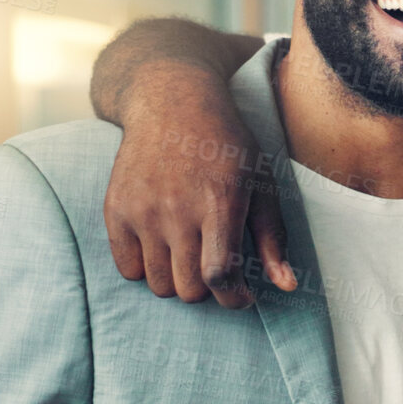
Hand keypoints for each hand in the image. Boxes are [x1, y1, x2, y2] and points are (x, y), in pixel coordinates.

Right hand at [104, 89, 296, 307]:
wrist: (170, 104)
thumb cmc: (226, 147)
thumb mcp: (262, 185)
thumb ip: (273, 239)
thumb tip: (287, 286)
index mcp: (220, 204)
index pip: (220, 275)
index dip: (234, 299)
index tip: (244, 297)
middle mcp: (177, 210)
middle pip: (189, 289)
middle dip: (209, 290)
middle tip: (217, 269)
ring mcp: (142, 211)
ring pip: (158, 285)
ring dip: (178, 282)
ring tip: (191, 258)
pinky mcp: (115, 210)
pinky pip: (127, 269)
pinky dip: (146, 270)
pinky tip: (163, 249)